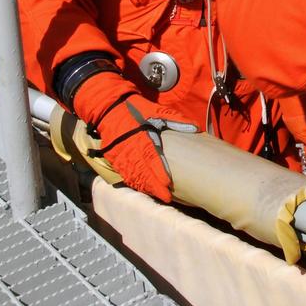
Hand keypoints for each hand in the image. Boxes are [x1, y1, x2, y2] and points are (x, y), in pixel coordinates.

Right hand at [74, 72, 195, 200]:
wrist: (109, 107)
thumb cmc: (135, 109)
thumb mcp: (157, 110)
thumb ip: (176, 120)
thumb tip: (195, 128)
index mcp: (142, 138)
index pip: (152, 160)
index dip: (159, 174)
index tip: (168, 184)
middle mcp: (131, 149)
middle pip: (143, 172)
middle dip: (154, 186)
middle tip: (165, 197)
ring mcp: (120, 155)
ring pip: (134, 175)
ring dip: (145, 187)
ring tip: (156, 195)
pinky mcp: (114, 158)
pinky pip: (124, 173)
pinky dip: (133, 182)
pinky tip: (142, 188)